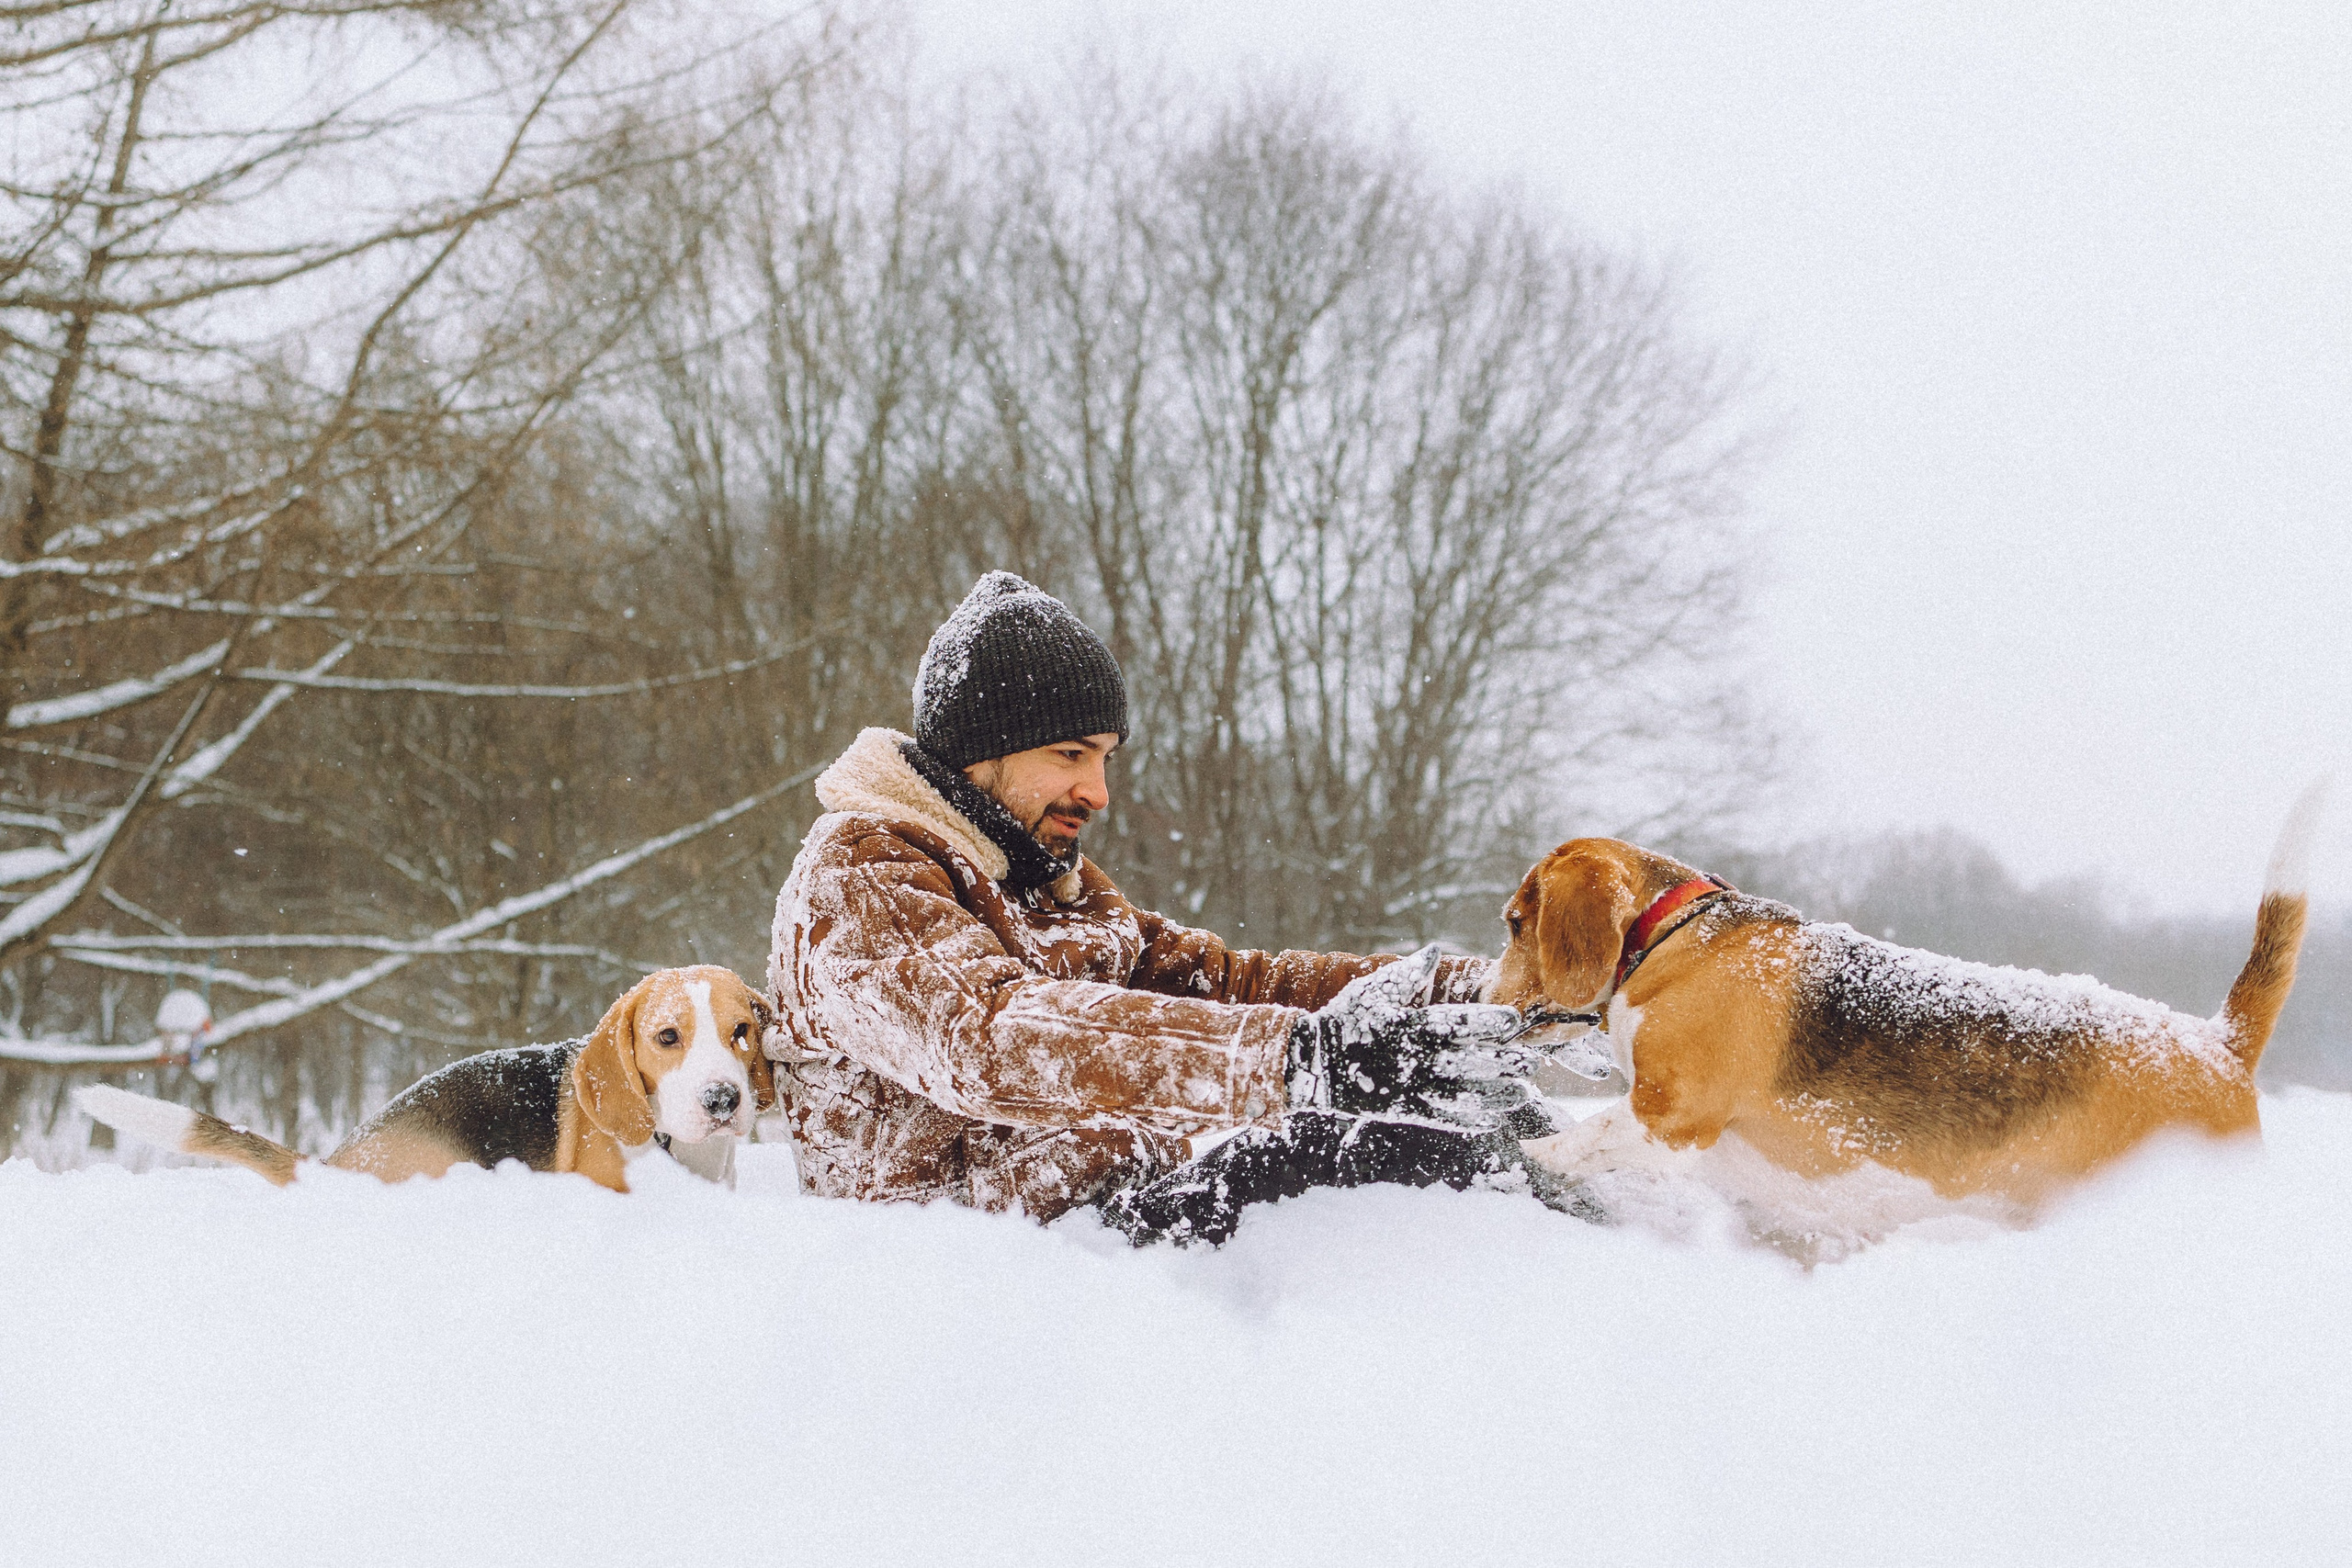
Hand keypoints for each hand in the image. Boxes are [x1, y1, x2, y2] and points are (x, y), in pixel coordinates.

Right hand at [1284, 947, 1544, 1129]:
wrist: (1314, 1062)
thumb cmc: (1346, 1020)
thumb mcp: (1373, 990)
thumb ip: (1408, 973)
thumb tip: (1436, 949)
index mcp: (1407, 1026)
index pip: (1453, 1023)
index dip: (1484, 1022)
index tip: (1513, 1021)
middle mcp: (1412, 1059)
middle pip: (1464, 1062)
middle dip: (1500, 1063)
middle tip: (1531, 1062)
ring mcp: (1408, 1088)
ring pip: (1459, 1095)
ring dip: (1494, 1095)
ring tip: (1523, 1093)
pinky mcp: (1403, 1109)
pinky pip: (1442, 1118)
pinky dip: (1469, 1119)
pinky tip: (1494, 1119)